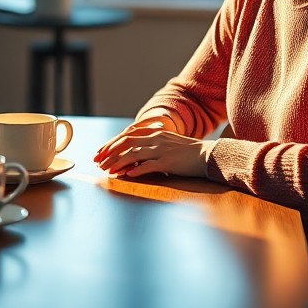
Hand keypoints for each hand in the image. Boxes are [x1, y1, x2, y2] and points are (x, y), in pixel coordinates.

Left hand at [94, 121, 208, 178]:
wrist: (209, 155)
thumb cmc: (188, 152)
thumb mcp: (168, 143)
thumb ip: (152, 145)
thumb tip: (134, 155)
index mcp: (155, 132)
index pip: (127, 135)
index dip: (111, 143)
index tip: (100, 152)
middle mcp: (156, 138)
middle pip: (126, 143)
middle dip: (109, 152)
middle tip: (98, 162)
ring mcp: (162, 149)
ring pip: (133, 154)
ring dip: (118, 162)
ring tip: (107, 170)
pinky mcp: (168, 162)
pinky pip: (148, 165)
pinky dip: (136, 170)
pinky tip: (127, 175)